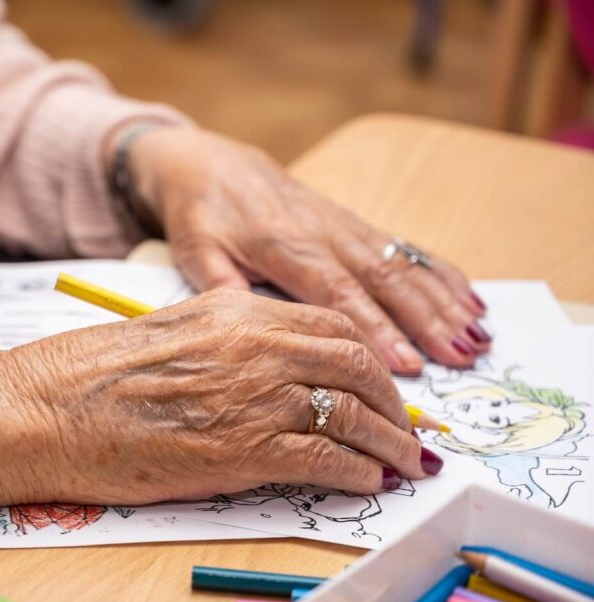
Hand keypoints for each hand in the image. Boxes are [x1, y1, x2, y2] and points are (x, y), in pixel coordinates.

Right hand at [9, 289, 441, 504]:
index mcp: (236, 310)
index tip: (382, 386)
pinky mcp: (244, 450)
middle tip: (406, 428)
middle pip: (356, 365)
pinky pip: (326, 458)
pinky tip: (366, 482)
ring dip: (389, 442)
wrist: (46, 408)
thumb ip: (224, 338)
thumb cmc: (88, 375)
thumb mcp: (167, 331)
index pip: (330, 326)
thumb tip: (267, 367)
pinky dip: (357, 471)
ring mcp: (253, 395)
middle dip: (394, 401)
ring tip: (403, 463)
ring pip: (352, 413)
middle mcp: (256, 345)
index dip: (370, 359)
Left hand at [125, 127, 490, 375]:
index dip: (374, 328)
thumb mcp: (197, 252)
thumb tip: (245, 332)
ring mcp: (344, 227)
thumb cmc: (202, 214)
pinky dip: (441, 274)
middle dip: (427, 319)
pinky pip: (404, 248)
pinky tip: (472, 300)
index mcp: (284, 247)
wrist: (211, 164)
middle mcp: (323, 234)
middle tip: (462, 356)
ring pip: (402, 264)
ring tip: (479, 337)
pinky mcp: (354, 224)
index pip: (336, 293)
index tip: (405, 363)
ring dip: (444, 300)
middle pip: (383, 279)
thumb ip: (221, 288)